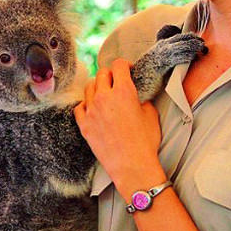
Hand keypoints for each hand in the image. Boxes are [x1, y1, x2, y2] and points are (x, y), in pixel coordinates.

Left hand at [74, 58, 165, 191]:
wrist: (132, 165)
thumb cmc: (145, 141)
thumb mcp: (151, 114)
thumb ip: (142, 99)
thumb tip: (136, 96)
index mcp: (123, 91)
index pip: (118, 65)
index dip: (124, 65)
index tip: (127, 70)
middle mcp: (104, 97)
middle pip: (102, 73)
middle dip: (110, 74)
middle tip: (116, 82)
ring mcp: (91, 110)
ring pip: (89, 88)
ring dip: (97, 87)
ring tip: (105, 95)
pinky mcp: (84, 124)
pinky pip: (80, 107)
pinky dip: (86, 105)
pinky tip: (93, 109)